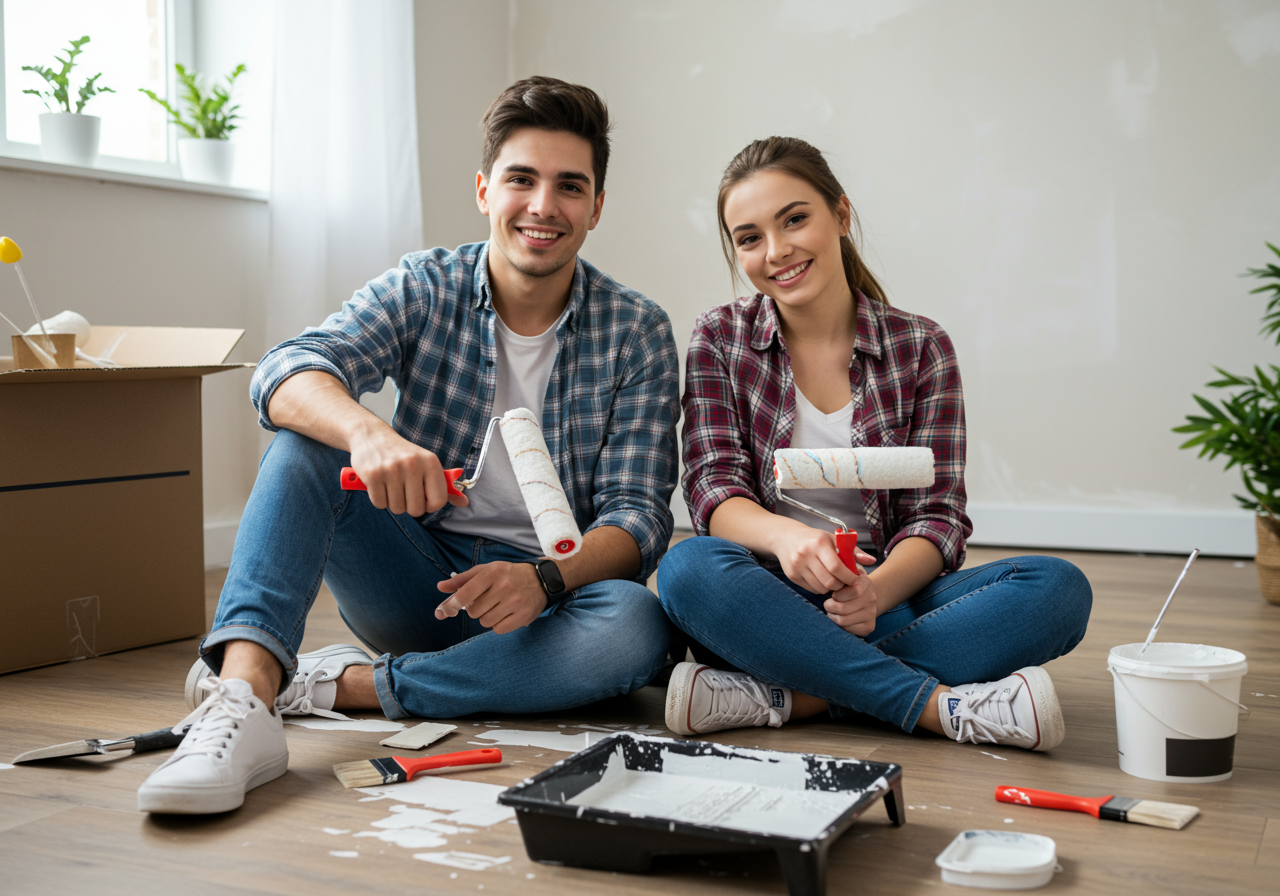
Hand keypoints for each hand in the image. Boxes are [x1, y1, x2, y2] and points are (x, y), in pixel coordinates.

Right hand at [348, 427, 467, 516]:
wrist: (372, 437)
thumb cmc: (403, 455)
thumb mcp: (427, 466)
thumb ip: (445, 487)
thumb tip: (464, 503)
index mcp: (431, 462)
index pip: (438, 501)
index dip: (429, 505)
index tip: (423, 498)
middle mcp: (413, 464)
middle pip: (416, 509)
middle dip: (409, 505)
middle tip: (404, 490)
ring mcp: (392, 469)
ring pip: (397, 508)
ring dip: (393, 502)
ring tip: (391, 485)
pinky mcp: (372, 475)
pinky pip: (380, 504)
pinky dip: (379, 499)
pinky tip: (379, 484)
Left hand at [434, 561, 547, 633]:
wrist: (540, 580)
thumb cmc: (507, 575)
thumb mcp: (485, 571)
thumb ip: (461, 580)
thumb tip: (440, 587)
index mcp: (492, 573)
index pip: (465, 594)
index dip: (452, 605)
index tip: (444, 611)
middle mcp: (504, 586)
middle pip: (473, 612)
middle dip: (475, 609)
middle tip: (486, 601)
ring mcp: (515, 602)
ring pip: (485, 622)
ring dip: (487, 617)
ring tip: (497, 606)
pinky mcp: (523, 616)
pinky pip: (498, 629)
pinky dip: (498, 624)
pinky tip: (506, 614)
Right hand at [773, 522, 874, 595]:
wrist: (786, 537)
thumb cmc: (815, 539)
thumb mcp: (834, 539)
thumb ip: (854, 551)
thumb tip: (872, 561)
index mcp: (819, 544)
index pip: (837, 568)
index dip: (848, 577)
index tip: (853, 578)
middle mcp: (806, 555)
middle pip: (829, 582)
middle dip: (840, 585)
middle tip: (843, 581)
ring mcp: (797, 566)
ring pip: (820, 588)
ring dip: (829, 587)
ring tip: (831, 579)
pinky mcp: (791, 575)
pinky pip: (811, 589)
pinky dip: (819, 587)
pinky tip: (819, 578)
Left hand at [824, 574, 879, 636]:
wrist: (864, 598)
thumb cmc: (848, 586)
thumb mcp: (845, 576)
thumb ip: (838, 574)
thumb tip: (830, 577)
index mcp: (866, 583)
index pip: (854, 591)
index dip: (838, 595)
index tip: (834, 594)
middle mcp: (871, 598)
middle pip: (843, 608)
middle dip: (829, 606)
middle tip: (828, 604)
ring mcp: (871, 614)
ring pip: (842, 620)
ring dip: (832, 616)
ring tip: (832, 611)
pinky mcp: (869, 627)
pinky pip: (848, 630)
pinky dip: (840, 626)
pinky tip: (841, 618)